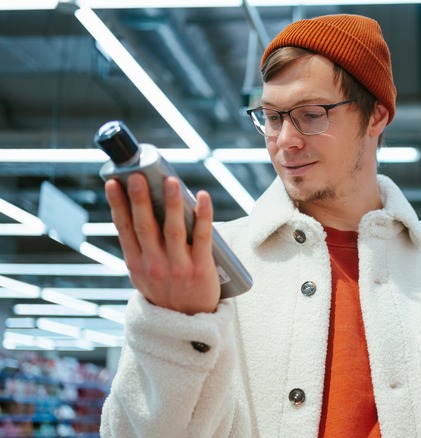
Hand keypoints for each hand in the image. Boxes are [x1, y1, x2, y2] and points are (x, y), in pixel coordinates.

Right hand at [105, 173, 220, 314]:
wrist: (188, 324)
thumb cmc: (167, 291)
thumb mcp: (144, 275)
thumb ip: (142, 249)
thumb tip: (144, 209)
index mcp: (136, 264)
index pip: (124, 229)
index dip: (118, 205)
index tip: (113, 183)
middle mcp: (153, 264)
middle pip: (145, 226)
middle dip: (140, 199)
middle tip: (138, 176)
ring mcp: (177, 267)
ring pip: (173, 229)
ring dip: (172, 203)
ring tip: (171, 181)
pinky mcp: (201, 268)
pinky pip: (203, 237)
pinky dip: (203, 215)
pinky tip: (202, 198)